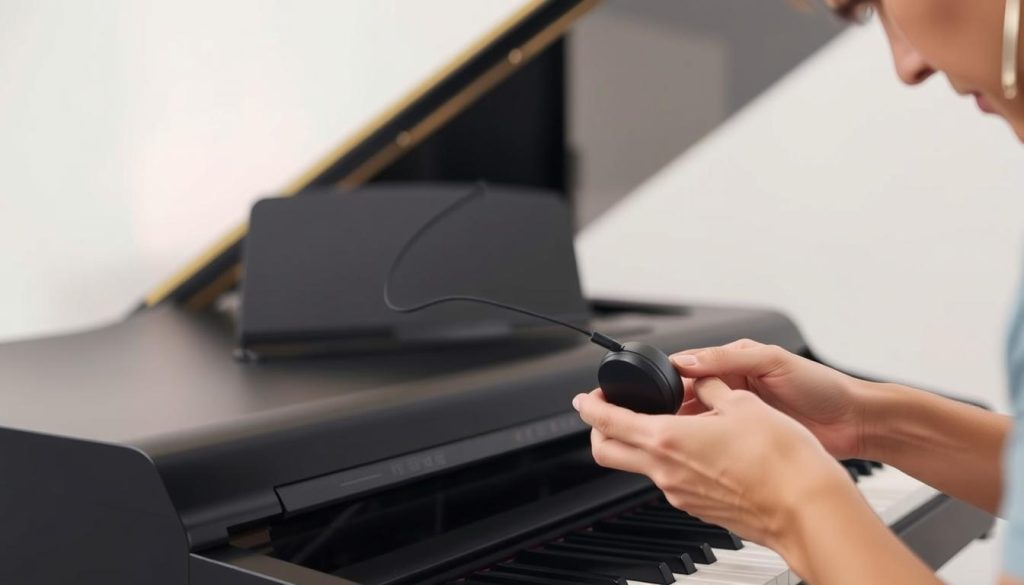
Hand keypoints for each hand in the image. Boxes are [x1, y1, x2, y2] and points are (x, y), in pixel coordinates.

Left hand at [573, 380, 850, 547]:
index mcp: (667, 440)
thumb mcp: (743, 404)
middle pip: (607, 452)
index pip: (608, 422)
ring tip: (670, 422)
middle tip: (608, 413)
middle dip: (599, 431)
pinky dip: (671, 461)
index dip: (590, 406)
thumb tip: (701, 380)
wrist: (807, 508)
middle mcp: (665, 472)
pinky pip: (671, 480)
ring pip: (641, 467)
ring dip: (642, 444)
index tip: (584, 399)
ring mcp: (680, 495)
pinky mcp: (698, 508)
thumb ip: (712, 389)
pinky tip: (698, 447)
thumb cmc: (781, 460)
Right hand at [671, 339, 866, 459]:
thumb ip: (728, 358)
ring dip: (688, 426)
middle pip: (688, 394)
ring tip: (678, 435)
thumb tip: (686, 360)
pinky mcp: (745, 438)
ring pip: (698, 419)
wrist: (854, 422)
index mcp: (735, 360)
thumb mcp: (772, 362)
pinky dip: (704, 444)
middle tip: (663, 419)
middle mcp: (732, 385)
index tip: (656, 391)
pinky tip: (698, 449)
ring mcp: (738, 413)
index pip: (690, 366)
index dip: (671, 378)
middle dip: (673, 405)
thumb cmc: (822, 386)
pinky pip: (715, 439)